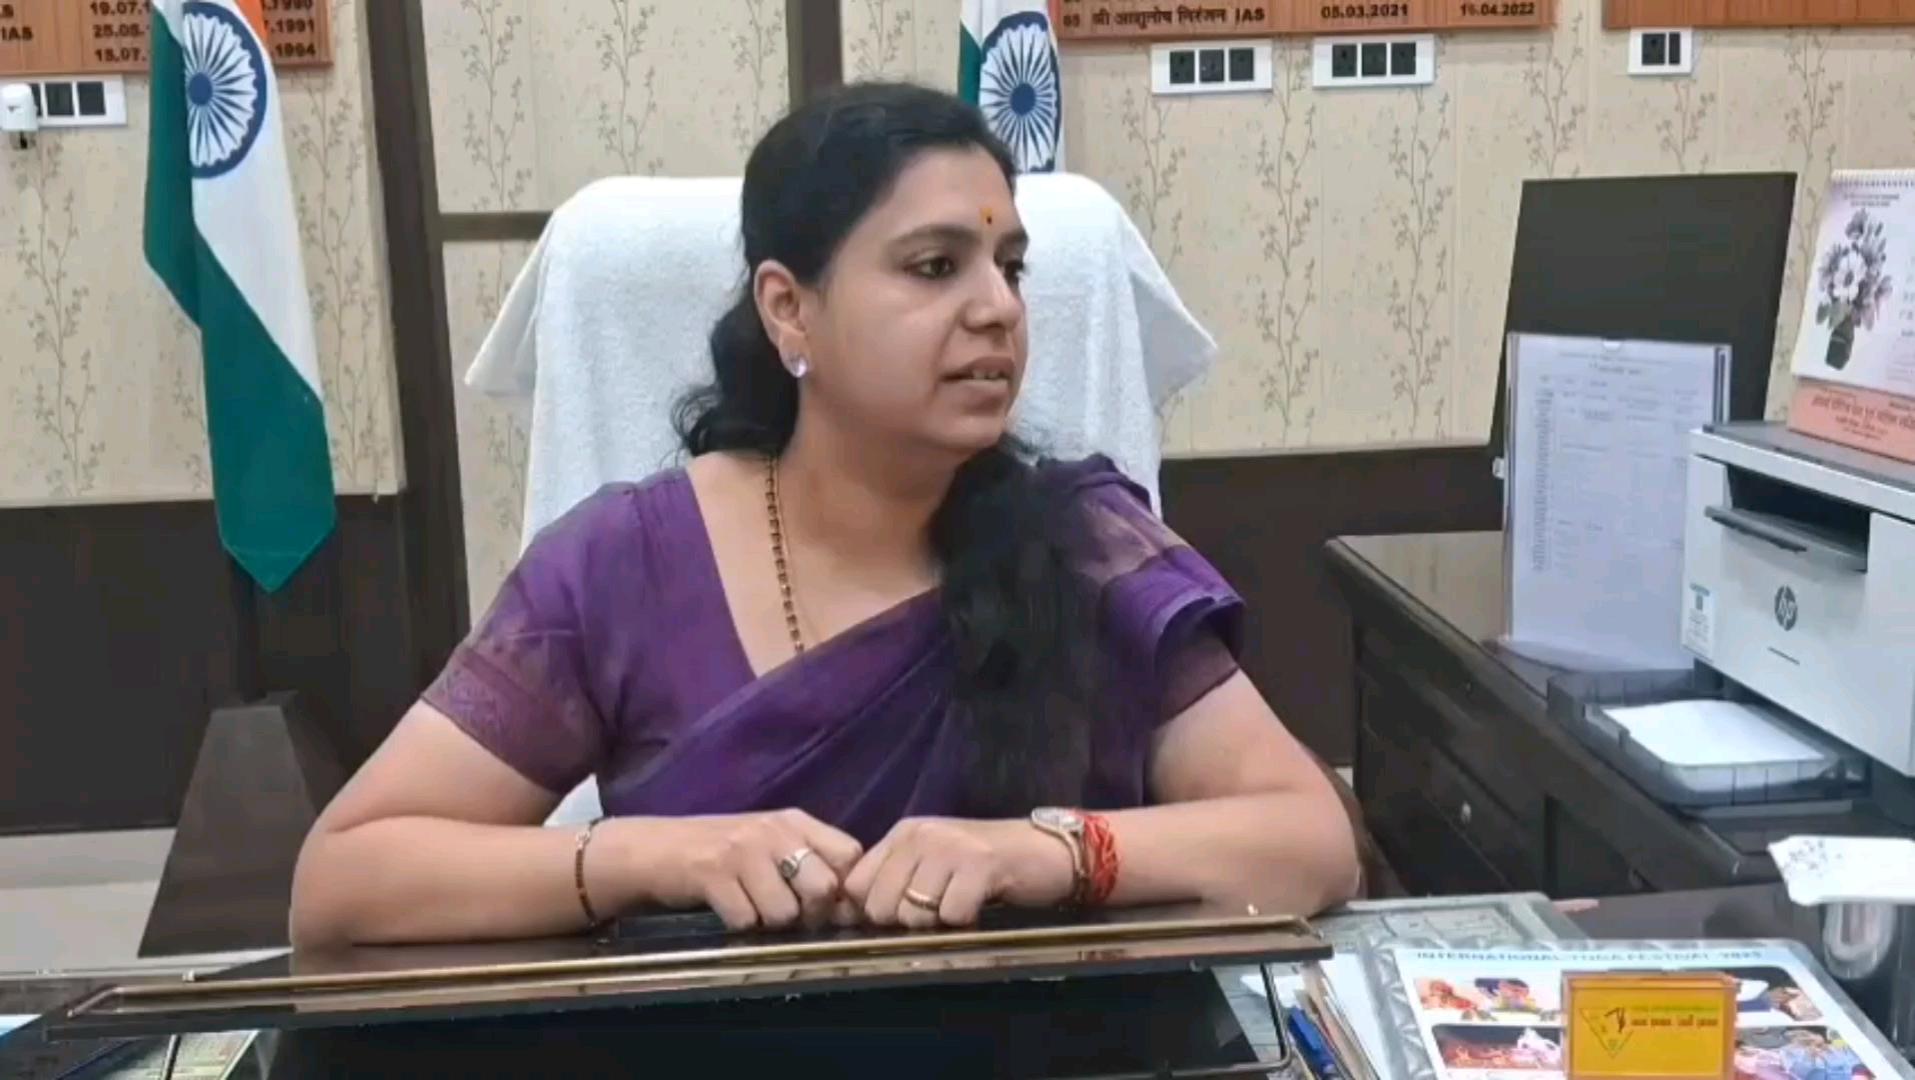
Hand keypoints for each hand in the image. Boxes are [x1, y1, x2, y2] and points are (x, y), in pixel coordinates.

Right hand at [616, 810, 861, 930]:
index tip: (828, 906)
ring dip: (769, 923)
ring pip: (785, 912)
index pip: (849, 853)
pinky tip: (726, 908)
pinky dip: (739, 925)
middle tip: (787, 916)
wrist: (654, 850)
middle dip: (809, 914)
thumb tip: (850, 908)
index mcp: (794, 821)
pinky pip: (746, 920)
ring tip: (750, 908)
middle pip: (823, 887)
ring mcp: (742, 850)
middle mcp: (773, 830)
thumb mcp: (770, 845)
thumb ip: (810, 864)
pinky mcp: (712, 874)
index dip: (845, 888)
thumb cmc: (721, 854)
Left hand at [841, 817, 1076, 929]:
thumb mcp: (933, 863)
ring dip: (938, 923)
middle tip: (939, 913)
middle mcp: (920, 835)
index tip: (896, 922)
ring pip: (913, 913)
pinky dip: (966, 921)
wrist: (1046, 851)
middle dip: (906, 922)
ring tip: (961, 904)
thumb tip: (854, 918)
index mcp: (903, 834)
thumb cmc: (986, 867)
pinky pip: (952, 915)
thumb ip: (896, 881)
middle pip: (880, 905)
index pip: (855, 884)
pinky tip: (981, 904)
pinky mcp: (979, 864)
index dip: (870, 912)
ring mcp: (949, 847)